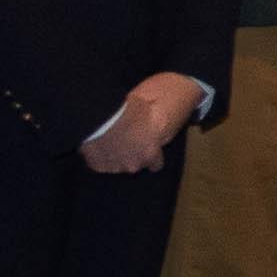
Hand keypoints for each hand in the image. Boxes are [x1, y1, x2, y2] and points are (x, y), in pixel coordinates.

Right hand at [83, 71, 201, 177]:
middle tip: (127, 138)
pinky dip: (99, 154)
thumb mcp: (155, 114)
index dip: (151, 153)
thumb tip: (180, 109)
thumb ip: (161, 120)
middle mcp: (133, 165)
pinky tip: (98, 142)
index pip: (156, 165)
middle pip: (135, 164)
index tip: (147, 145)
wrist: (101, 116)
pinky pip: (99, 161)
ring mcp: (113, 167)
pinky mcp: (96, 164)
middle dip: (132, 154)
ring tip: (111, 139)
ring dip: (115, 154)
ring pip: (116, 164)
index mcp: (150, 154)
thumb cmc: (130, 109)